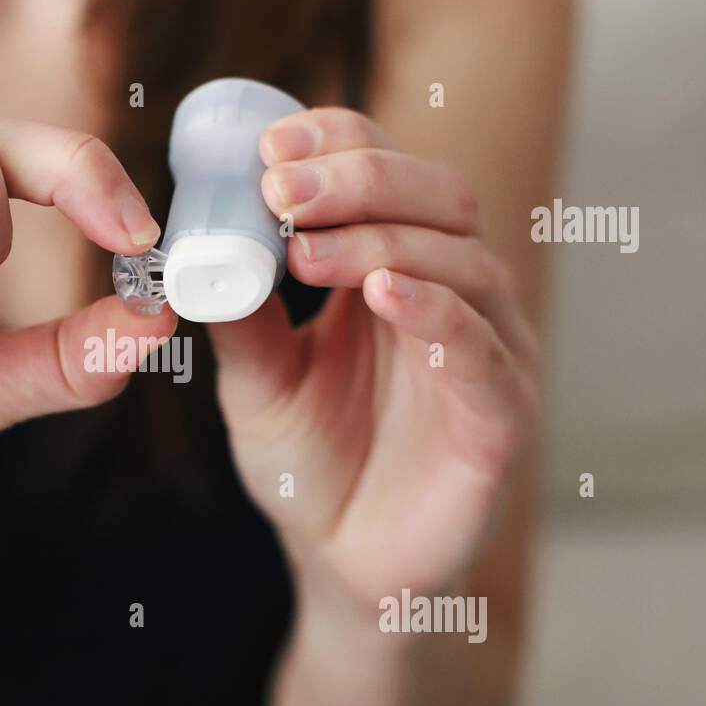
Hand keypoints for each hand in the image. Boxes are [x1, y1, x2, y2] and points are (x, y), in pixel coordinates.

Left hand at [208, 107, 538, 604]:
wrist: (342, 561)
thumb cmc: (309, 461)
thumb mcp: (258, 378)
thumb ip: (242, 314)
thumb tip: (202, 241)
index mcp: (398, 267)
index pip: (390, 172)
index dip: (339, 144)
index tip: (269, 146)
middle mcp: (456, 295)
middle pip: (439, 196)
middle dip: (359, 179)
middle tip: (281, 189)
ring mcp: (489, 352)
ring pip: (464, 262)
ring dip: (381, 239)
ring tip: (304, 247)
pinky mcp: (503, 417)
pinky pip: (482, 352)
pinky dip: (437, 313)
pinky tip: (383, 294)